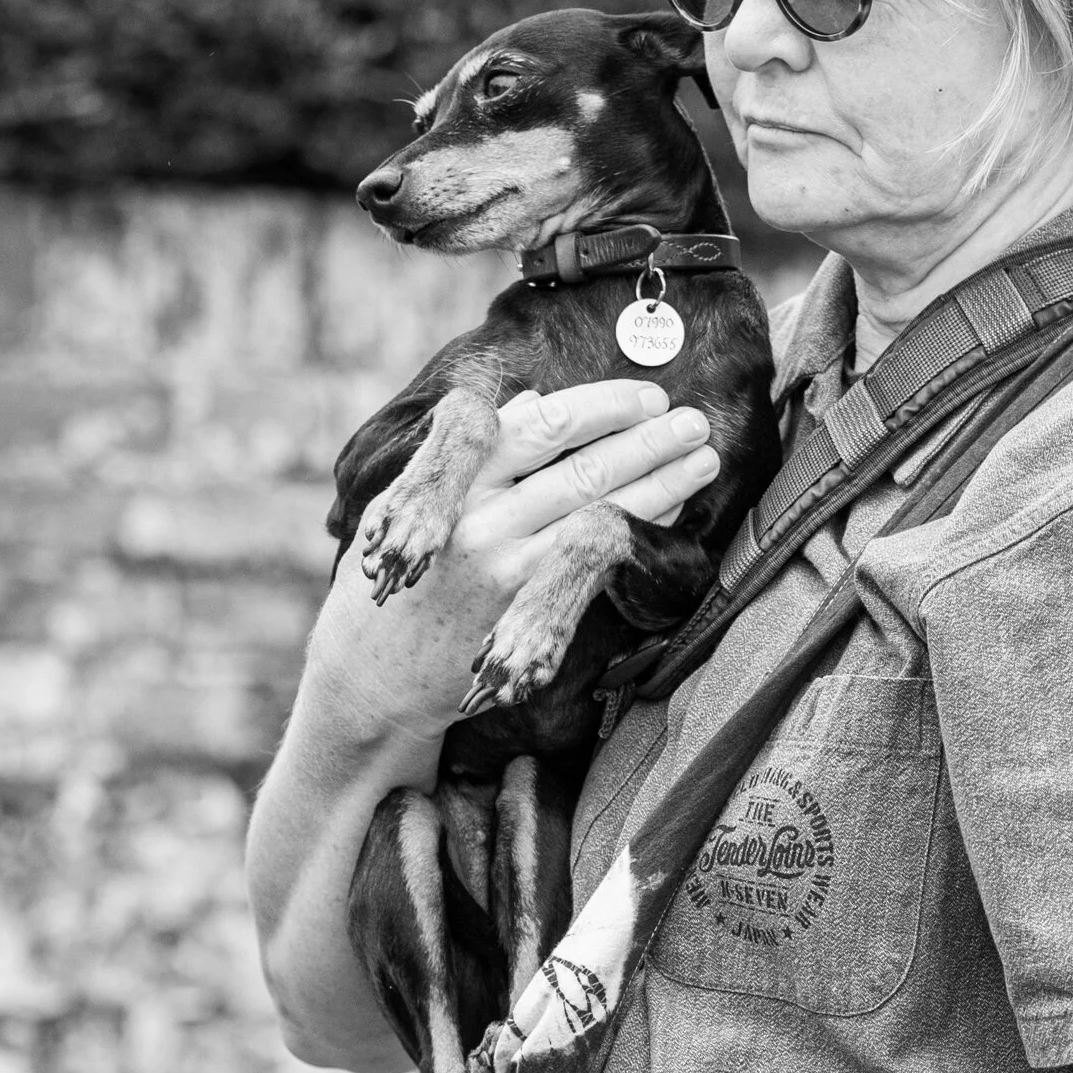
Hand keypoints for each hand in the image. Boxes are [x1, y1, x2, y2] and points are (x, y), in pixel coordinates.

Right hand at [314, 379, 720, 741]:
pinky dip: (636, 534)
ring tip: (701, 459)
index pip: (537, 425)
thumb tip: (531, 401)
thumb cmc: (394, 578)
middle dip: (646, 438)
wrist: (371, 677)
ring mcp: (506, 570)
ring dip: (660, 483)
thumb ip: (469, 450)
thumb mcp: (407, 501)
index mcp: (449, 481)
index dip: (598, 405)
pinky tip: (670, 515)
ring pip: (597, 511)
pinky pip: (597, 565)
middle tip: (693, 419)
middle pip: (580, 466)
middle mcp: (479, 520)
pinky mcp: (526, 614)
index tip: (641, 395)